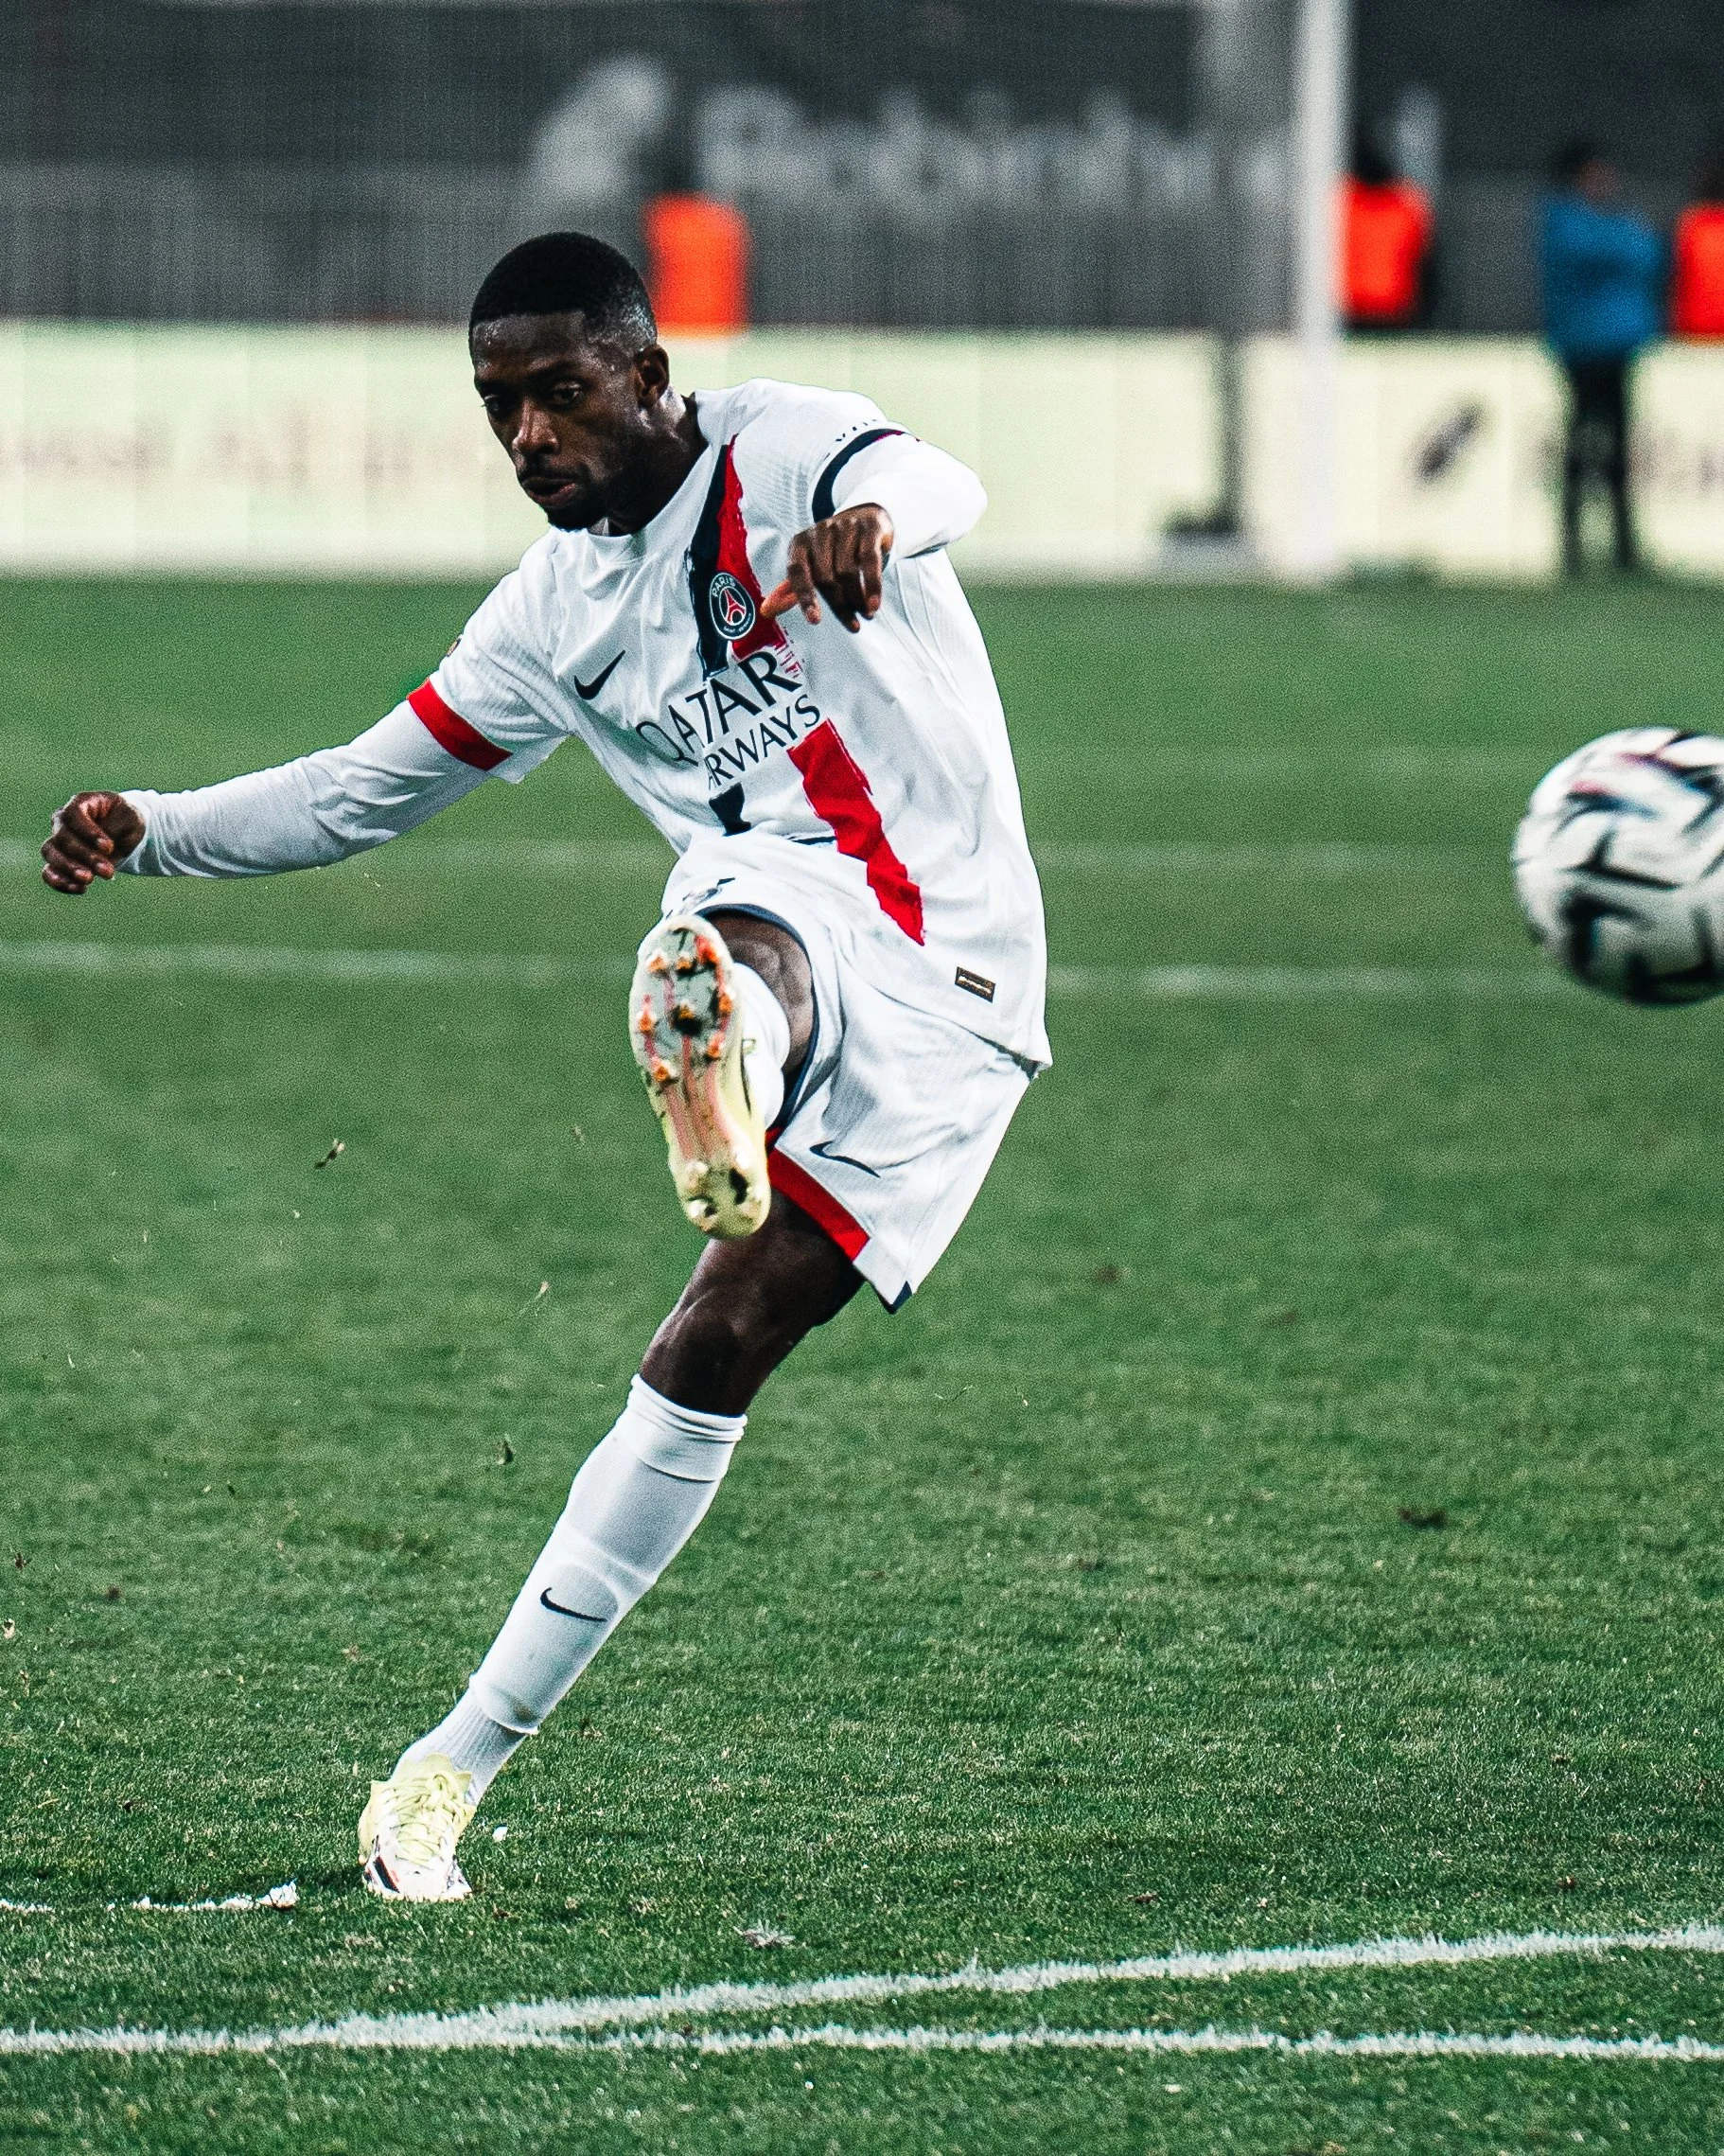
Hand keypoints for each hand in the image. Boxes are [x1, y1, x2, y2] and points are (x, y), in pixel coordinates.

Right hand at [41, 791, 144, 893]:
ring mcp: (58, 841)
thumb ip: (115, 829)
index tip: (109, 847)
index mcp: (80, 803)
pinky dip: (60, 882)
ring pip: (51, 853)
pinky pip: (48, 872)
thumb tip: (100, 851)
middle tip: (107, 871)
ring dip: (69, 869)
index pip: (74, 814)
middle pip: (63, 837)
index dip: (88, 832)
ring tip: (90, 880)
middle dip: (85, 856)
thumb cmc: (126, 820)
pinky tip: (80, 889)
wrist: (125, 834)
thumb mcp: (130, 818)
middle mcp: (63, 821)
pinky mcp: (58, 861)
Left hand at [761, 503, 893, 633]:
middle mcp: (820, 532)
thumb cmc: (834, 549)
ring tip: (866, 615)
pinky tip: (874, 605)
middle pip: (825, 576)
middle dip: (839, 605)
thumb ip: (790, 589)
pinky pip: (869, 561)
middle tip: (852, 625)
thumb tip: (766, 611)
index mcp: (800, 543)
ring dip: (857, 599)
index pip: (797, 572)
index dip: (804, 597)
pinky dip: (872, 586)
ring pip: (847, 571)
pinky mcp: (869, 528)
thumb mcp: (810, 565)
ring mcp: (845, 527)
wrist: (867, 516)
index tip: (815, 620)